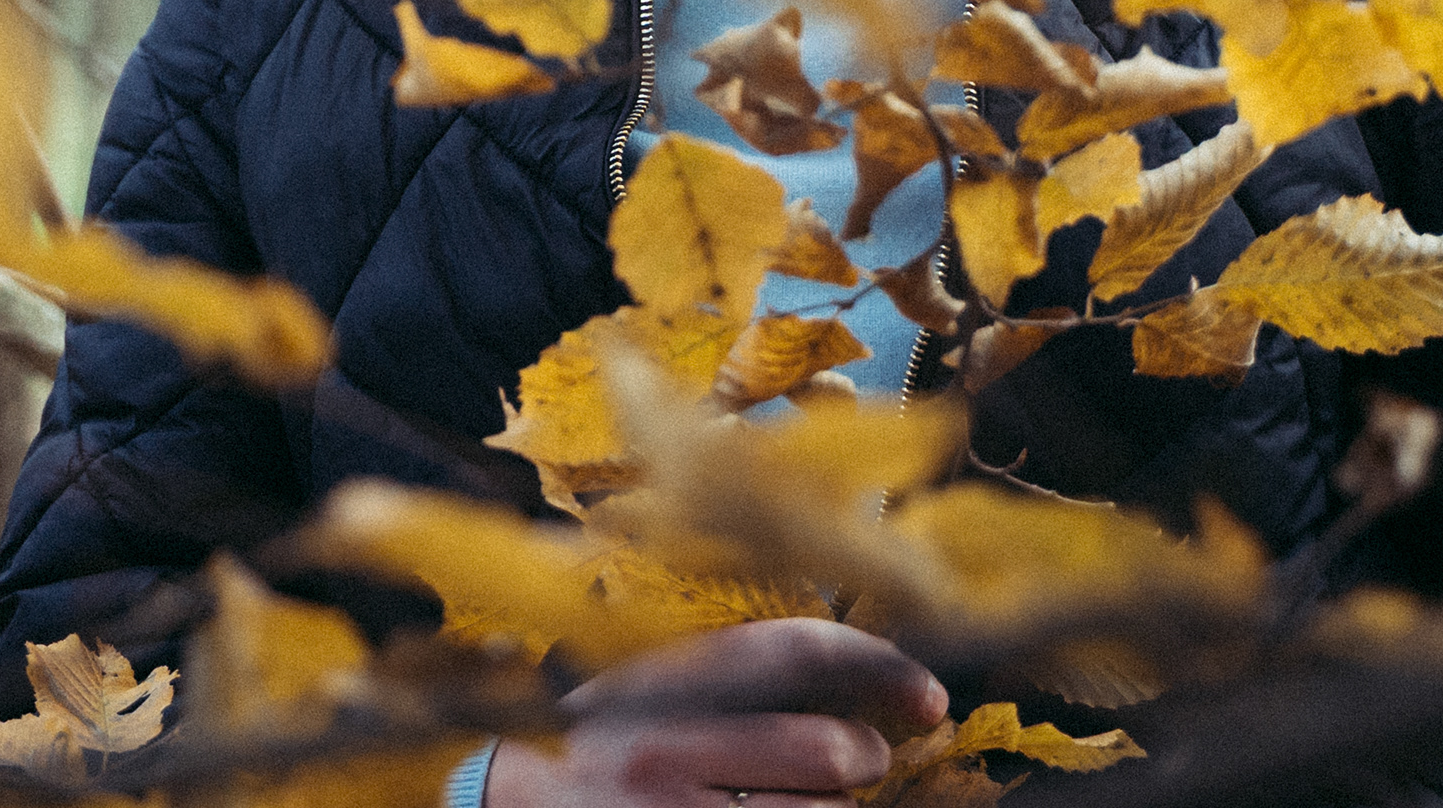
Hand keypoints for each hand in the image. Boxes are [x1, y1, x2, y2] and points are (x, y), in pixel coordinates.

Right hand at [477, 619, 949, 807]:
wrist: (511, 805)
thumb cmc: (603, 747)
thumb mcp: (653, 690)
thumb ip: (740, 679)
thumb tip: (871, 689)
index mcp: (660, 682)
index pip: (795, 650)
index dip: (880, 667)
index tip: (931, 697)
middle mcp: (662, 751)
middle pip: (829, 749)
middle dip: (861, 758)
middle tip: (851, 761)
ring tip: (789, 805)